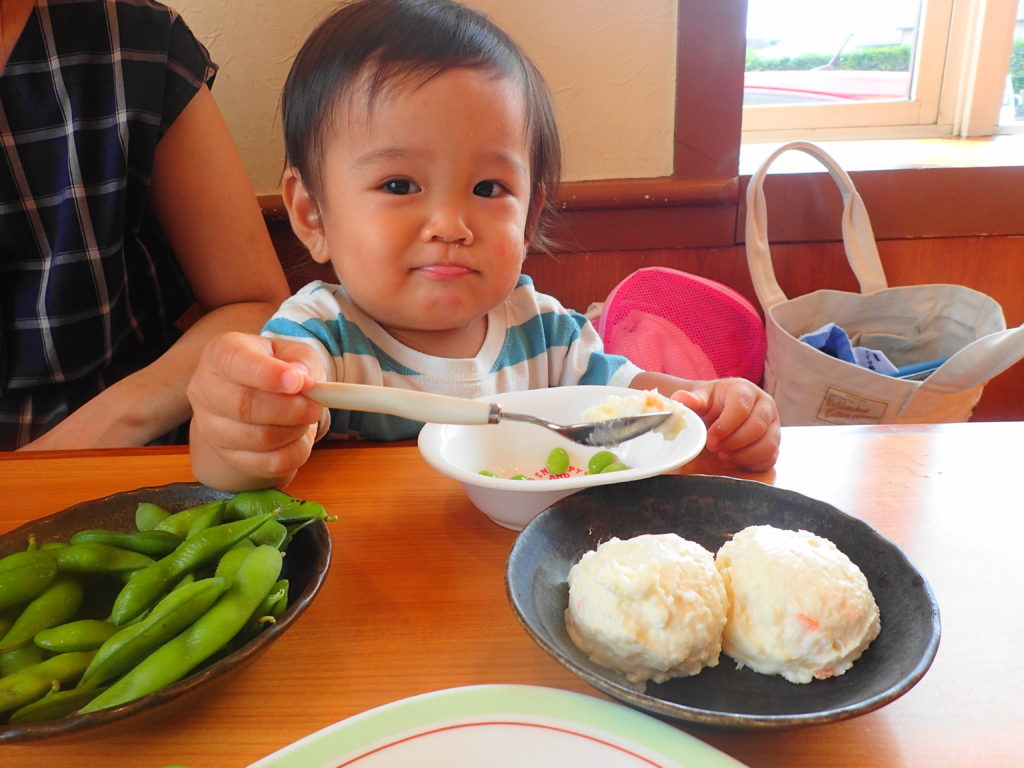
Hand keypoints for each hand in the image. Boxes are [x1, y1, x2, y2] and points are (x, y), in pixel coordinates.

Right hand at [187, 332, 325, 488]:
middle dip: (289, 409)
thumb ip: (302, 360)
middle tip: (314, 407)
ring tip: (306, 419)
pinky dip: (293, 453)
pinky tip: (298, 438)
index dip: (269, 375)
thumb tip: (303, 379)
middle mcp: (205, 389)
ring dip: (294, 430)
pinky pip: (267, 463)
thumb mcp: (293, 352)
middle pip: (244, 405)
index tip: (298, 383)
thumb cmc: (276, 368)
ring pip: (258, 438)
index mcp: (220, 354)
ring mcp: (211, 427)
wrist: (257, 398)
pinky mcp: (228, 456)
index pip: (236, 363)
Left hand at [670, 378, 779, 471]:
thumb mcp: (700, 399)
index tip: (710, 439)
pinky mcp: (774, 441)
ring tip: (724, 454)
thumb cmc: (711, 403)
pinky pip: (771, 458)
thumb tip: (680, 399)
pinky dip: (752, 463)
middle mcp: (765, 405)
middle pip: (756, 427)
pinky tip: (735, 459)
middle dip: (733, 442)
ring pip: (768, 444)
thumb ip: (692, 400)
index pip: (741, 408)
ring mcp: (773, 424)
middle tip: (714, 448)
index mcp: (745, 390)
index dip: (725, 426)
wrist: (719, 409)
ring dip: (743, 454)